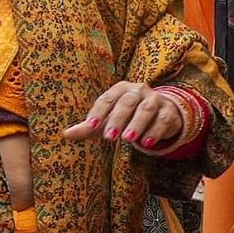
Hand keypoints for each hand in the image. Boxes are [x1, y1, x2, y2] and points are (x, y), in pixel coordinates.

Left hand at [65, 79, 196, 152]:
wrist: (161, 114)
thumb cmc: (128, 116)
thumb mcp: (108, 120)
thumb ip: (89, 127)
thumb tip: (65, 134)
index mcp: (120, 89)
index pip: (107, 99)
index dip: (99, 112)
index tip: (91, 126)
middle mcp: (138, 90)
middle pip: (127, 102)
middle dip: (118, 119)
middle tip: (109, 137)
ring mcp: (155, 99)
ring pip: (146, 109)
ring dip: (137, 124)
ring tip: (129, 139)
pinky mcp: (169, 111)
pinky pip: (163, 119)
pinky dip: (155, 131)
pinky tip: (147, 143)